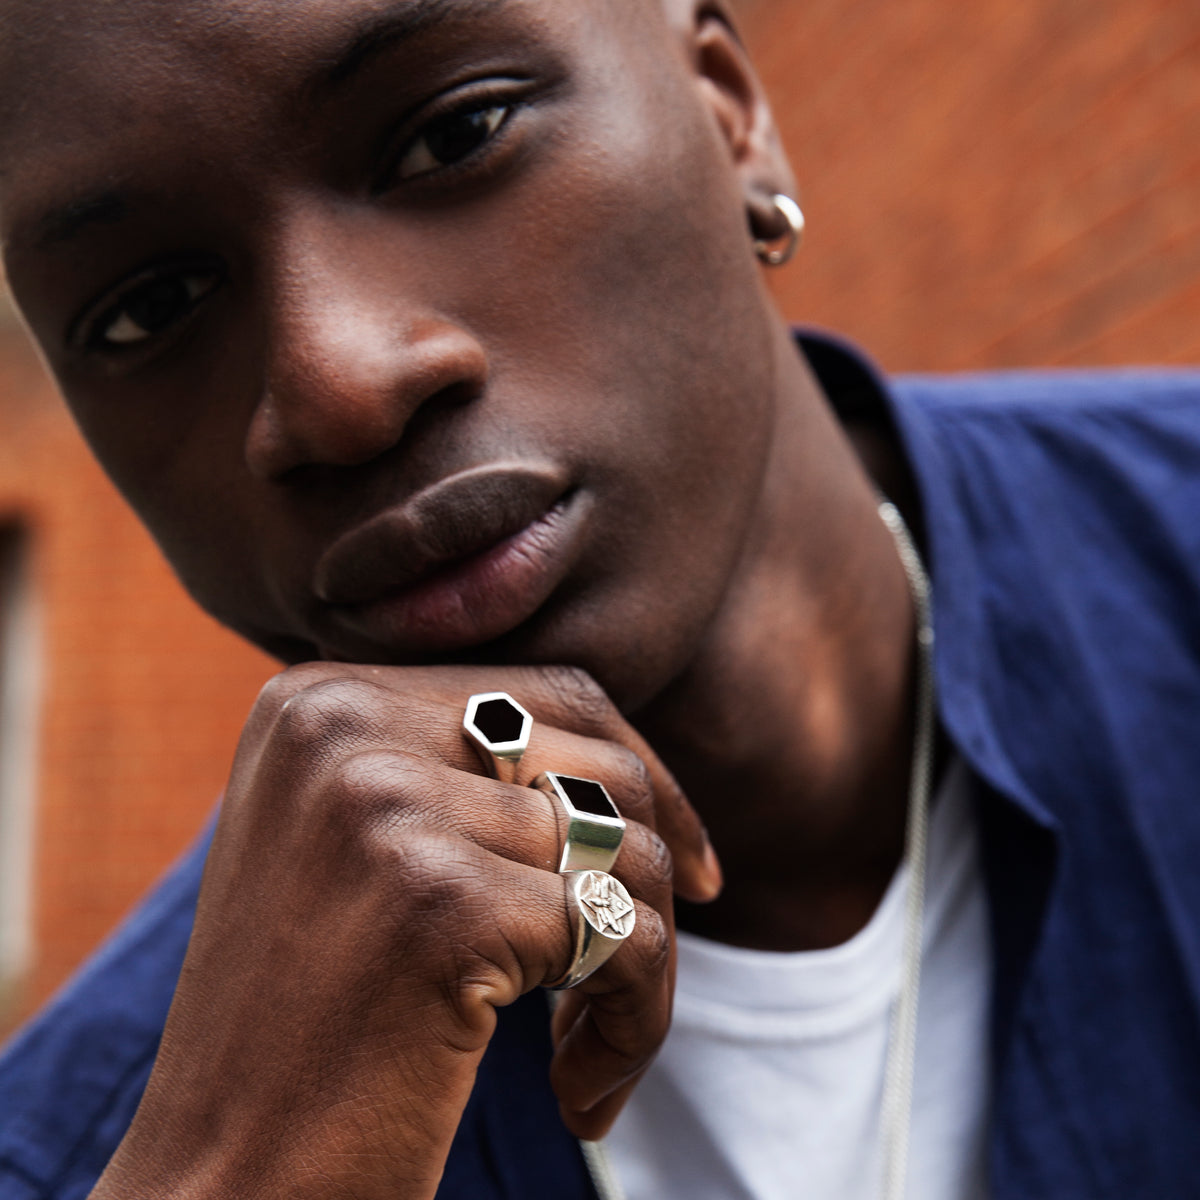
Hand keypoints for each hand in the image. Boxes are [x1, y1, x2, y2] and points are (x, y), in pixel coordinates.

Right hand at [91, 663, 720, 1199]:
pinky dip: (637, 1020)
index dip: (636, 776)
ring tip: (591, 1049)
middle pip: (597, 761)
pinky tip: (580, 1095)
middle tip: (639, 971)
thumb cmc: (307, 1026)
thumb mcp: (358, 849)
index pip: (542, 694)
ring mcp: (386, 806)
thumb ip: (455, 772)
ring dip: (643, 961)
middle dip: (657, 865)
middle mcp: (342, 727)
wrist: (218, 1181)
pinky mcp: (440, 902)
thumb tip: (623, 764)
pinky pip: (626, 933)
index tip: (688, 868)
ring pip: (627, 849)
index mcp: (319, 699)